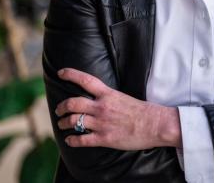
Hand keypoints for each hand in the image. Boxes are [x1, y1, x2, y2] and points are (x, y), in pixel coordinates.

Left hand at [55, 68, 181, 149]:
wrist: (154, 124)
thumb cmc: (142, 110)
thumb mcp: (123, 97)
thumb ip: (109, 97)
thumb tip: (98, 97)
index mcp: (108, 94)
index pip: (86, 80)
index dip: (71, 74)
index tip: (61, 73)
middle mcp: (102, 107)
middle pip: (73, 103)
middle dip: (62, 106)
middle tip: (58, 109)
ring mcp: (102, 123)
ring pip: (74, 121)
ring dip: (64, 123)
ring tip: (62, 124)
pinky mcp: (104, 138)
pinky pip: (82, 140)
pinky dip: (72, 140)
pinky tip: (69, 140)